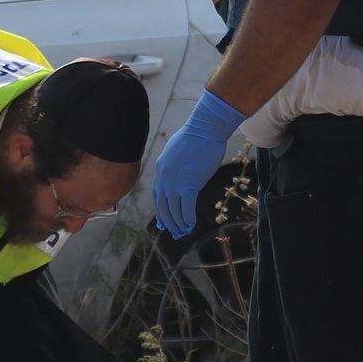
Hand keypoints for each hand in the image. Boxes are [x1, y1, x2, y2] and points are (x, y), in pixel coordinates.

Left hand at [152, 90, 246, 237]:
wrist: (205, 129)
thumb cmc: (197, 137)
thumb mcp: (178, 152)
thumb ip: (176, 167)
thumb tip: (182, 178)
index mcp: (160, 169)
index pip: (157, 196)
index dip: (161, 210)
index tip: (164, 221)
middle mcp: (163, 178)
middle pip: (163, 206)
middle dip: (168, 221)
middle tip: (173, 231)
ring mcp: (174, 183)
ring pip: (174, 210)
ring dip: (178, 224)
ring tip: (183, 232)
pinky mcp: (188, 186)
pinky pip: (186, 209)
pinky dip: (187, 220)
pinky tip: (191, 226)